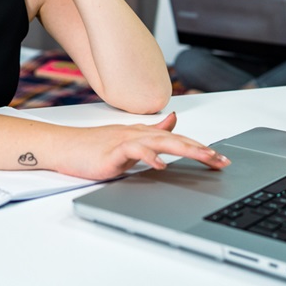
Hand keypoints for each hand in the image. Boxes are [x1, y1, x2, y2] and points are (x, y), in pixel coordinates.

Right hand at [54, 112, 230, 180]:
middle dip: (201, 149)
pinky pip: (135, 151)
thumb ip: (151, 132)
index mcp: (143, 133)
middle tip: (221, 161)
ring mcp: (126, 141)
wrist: (64, 146)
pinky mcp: (113, 152)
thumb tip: (173, 122)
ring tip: (204, 157)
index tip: (219, 159)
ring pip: (162, 142)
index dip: (200, 147)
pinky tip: (162, 165)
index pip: (177, 139)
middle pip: (176, 139)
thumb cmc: (91, 146)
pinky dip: (150, 157)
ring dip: (185, 149)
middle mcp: (138, 134)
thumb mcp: (127, 139)